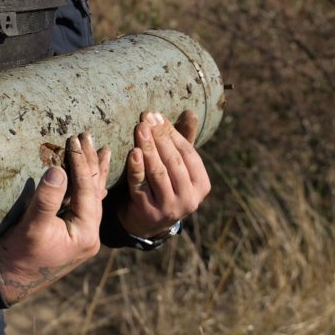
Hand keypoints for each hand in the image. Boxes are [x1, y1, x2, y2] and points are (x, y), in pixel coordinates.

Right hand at [0, 132, 110, 303]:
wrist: (5, 280)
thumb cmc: (18, 255)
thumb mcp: (32, 226)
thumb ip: (47, 199)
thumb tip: (58, 170)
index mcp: (86, 233)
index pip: (87, 190)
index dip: (81, 163)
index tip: (74, 140)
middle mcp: (89, 234)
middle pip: (94, 191)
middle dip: (91, 163)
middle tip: (88, 136)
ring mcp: (81, 234)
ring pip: (92, 196)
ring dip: (93, 172)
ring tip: (101, 149)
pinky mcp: (70, 233)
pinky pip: (83, 203)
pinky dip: (85, 185)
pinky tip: (91, 176)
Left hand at [117, 110, 210, 237]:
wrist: (145, 222)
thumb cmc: (165, 185)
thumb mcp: (177, 166)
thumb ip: (183, 140)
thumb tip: (191, 113)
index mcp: (201, 185)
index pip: (188, 153)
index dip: (172, 133)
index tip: (157, 116)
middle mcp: (189, 199)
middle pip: (173, 162)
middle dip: (159, 137)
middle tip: (146, 118)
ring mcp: (169, 208)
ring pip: (158, 172)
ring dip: (148, 148)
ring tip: (140, 128)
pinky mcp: (148, 212)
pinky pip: (141, 185)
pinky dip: (137, 168)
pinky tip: (133, 152)